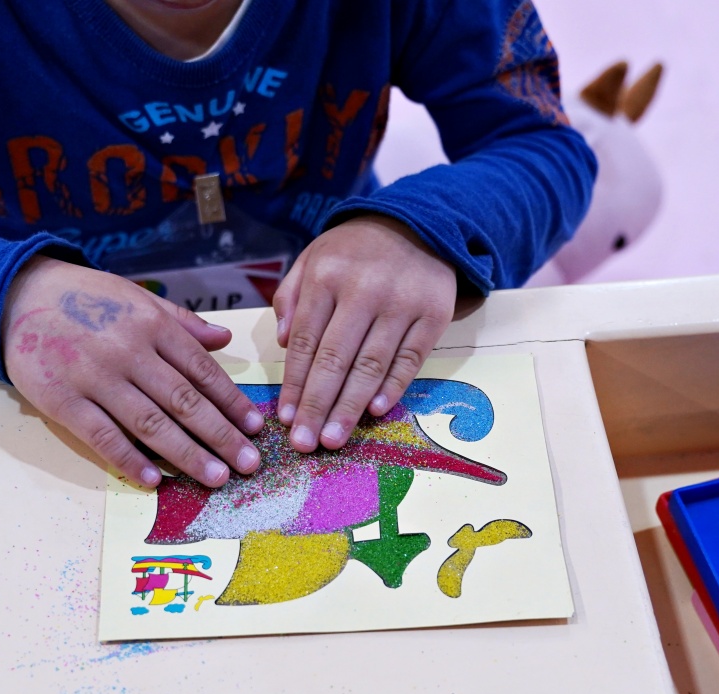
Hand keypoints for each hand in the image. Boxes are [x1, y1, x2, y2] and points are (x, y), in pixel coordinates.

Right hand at [2, 257, 263, 486]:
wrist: (15, 294)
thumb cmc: (86, 299)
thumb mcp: (137, 299)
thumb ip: (182, 323)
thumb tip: (225, 340)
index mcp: (152, 325)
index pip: (202, 371)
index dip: (232, 402)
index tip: (256, 429)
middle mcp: (128, 351)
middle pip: (184, 402)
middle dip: (221, 436)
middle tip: (249, 464)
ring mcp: (94, 377)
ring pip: (150, 424)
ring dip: (187, 454)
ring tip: (217, 477)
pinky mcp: (62, 400)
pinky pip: (103, 436)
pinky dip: (130, 459)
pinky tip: (155, 480)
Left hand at [272, 215, 456, 451]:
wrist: (420, 223)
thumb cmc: (356, 251)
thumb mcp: (314, 258)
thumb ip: (291, 297)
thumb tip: (285, 344)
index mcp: (327, 277)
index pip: (307, 342)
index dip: (295, 385)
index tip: (286, 418)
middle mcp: (364, 291)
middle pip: (336, 360)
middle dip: (318, 406)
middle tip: (305, 444)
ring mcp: (402, 304)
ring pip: (371, 366)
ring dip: (350, 408)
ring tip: (334, 439)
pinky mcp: (433, 315)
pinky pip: (409, 360)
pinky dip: (392, 388)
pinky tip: (374, 412)